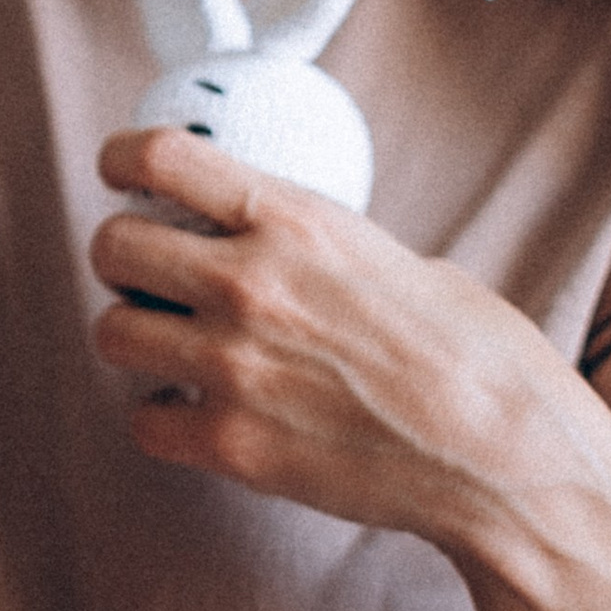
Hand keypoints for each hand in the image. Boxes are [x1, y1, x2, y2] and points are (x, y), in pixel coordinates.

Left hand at [88, 124, 600, 552]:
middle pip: (112, 245)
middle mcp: (247, 284)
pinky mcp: (228, 441)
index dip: (122, 160)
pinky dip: (162, 419)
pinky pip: (142, 420)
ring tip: (174, 350)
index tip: (119, 174)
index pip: (163, 156)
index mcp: (293, 221)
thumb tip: (283, 247)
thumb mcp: (398, 258)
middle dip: (122, 258)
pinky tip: (196, 415)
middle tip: (147, 276)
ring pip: (112, 332)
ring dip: (137, 337)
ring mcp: (230, 364)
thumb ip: (320, 247)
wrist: (499, 453)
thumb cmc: (475, 356)